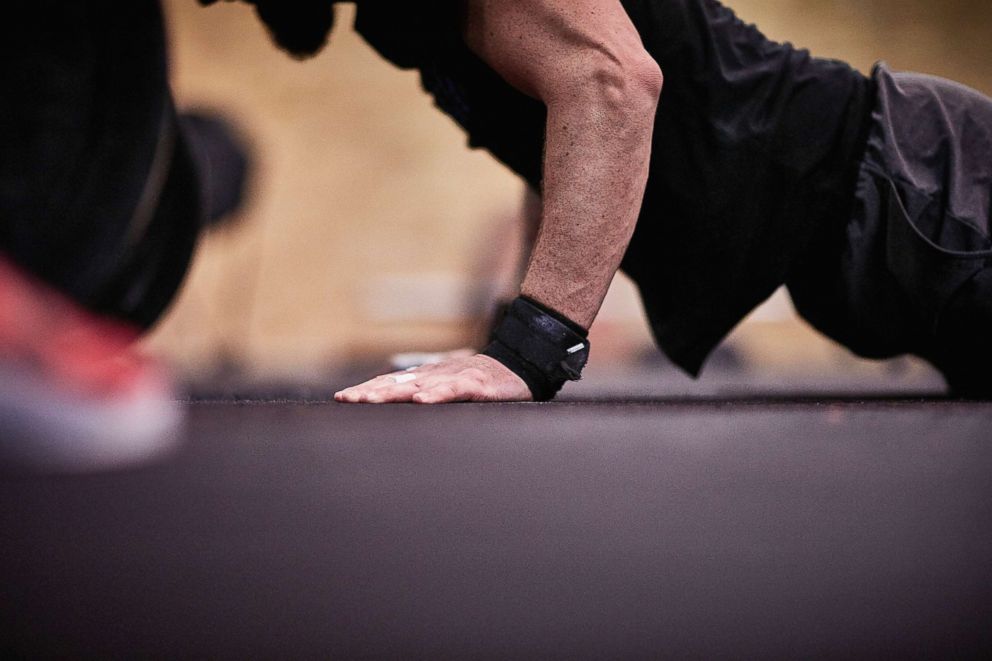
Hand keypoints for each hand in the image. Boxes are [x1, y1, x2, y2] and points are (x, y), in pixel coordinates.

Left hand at [334, 353, 531, 403]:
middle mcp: (436, 375)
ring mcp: (454, 378)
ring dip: (392, 392)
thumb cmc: (485, 380)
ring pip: (419, 385)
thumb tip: (403, 405)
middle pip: (397, 382)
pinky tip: (421, 400)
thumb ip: (428, 394)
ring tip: (370, 400)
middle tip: (345, 400)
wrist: (521, 364)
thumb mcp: (451, 387)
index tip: (342, 399)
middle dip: (369, 392)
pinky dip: (436, 395)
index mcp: (428, 377)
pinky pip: (453, 390)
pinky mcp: (475, 384)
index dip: (366, 389)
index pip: (391, 382)